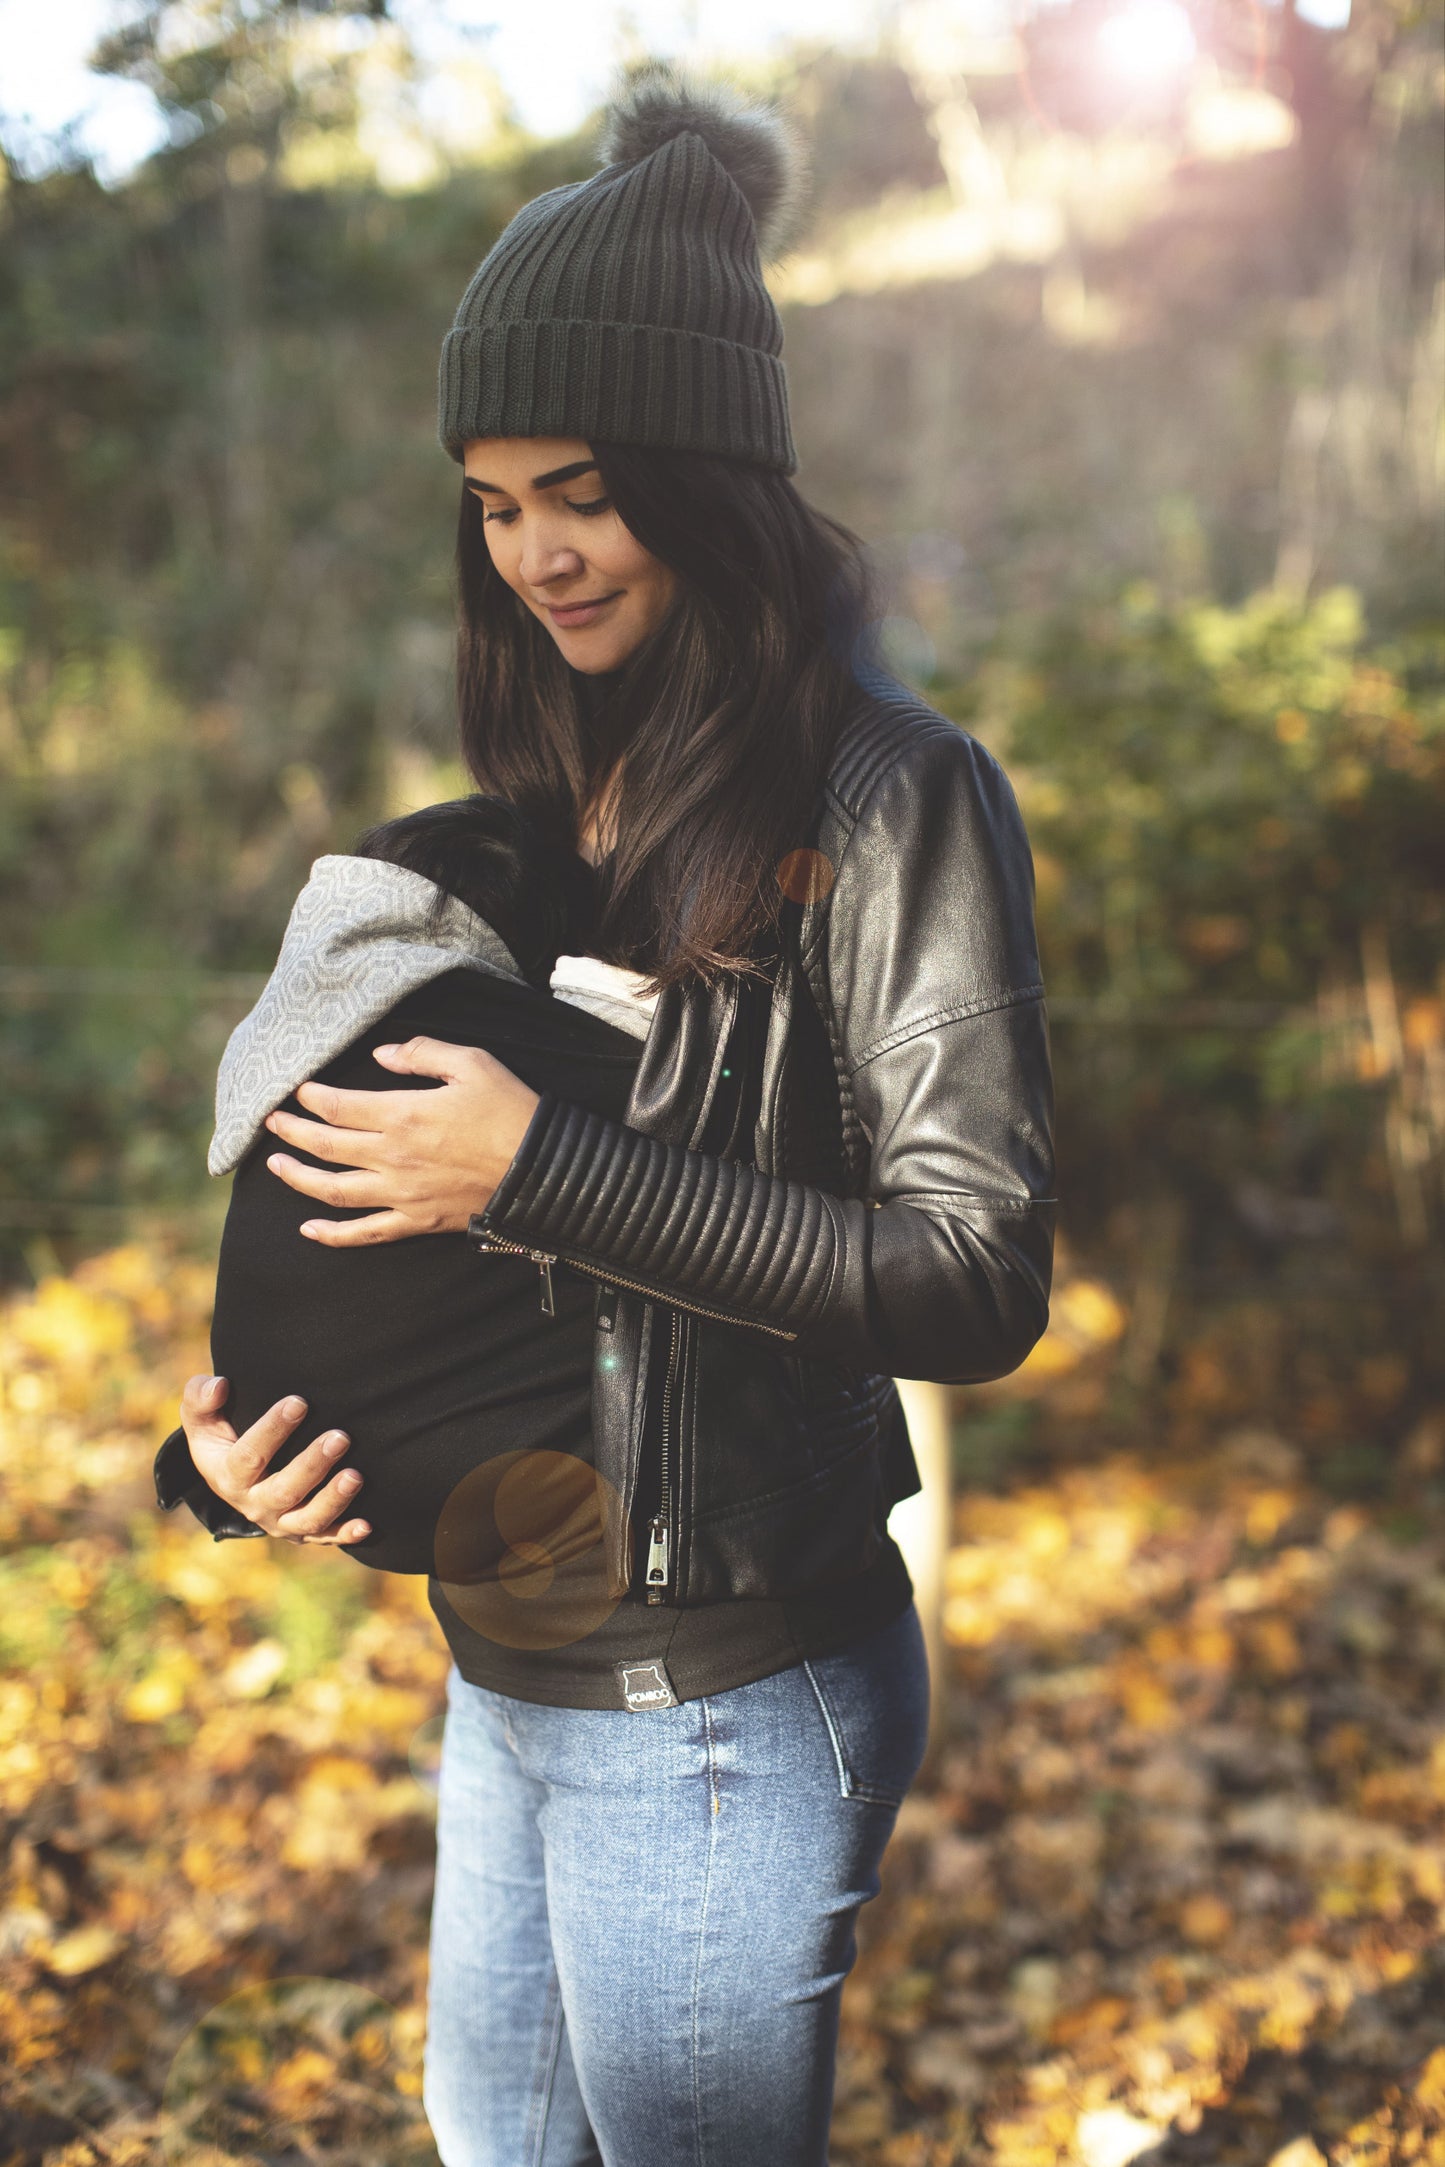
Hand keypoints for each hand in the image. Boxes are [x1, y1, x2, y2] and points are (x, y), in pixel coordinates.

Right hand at [180, 1374, 371, 1544]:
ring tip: (356, 1476)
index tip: (299, 1401)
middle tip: (340, 1438)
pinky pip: (327, 1537)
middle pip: (283, 1491)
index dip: (273, 1429)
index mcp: (228, 1476)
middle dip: (312, 1466)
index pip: (248, 1456)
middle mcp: (255, 1504)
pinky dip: (347, 1534)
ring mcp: (281, 1521)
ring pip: (307, 1519)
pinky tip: (367, 1525)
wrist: (235, 1476)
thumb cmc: (221, 1436)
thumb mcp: (201, 1418)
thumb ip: (200, 1397)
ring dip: (333, 1500)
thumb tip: (218, 1386)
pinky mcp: (304, 1531)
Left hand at [261, 1037, 541, 1248]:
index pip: (338, 1105)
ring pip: (333, 1190)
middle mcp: (392, 1157)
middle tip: (271, 1121)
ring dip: (298, 1178)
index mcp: (403, 1115)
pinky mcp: (416, 1220)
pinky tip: (309, 1229)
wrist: (543, 1170)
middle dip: (292, 1131)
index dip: (311, 1096)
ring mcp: (401, 1194)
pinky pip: (365, 1232)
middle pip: (325, 1145)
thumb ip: (422, 1054)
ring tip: (276, 1166)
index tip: (298, 1089)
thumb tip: (381, 1055)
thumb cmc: (511, 1111)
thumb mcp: (472, 1064)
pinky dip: (333, 1235)